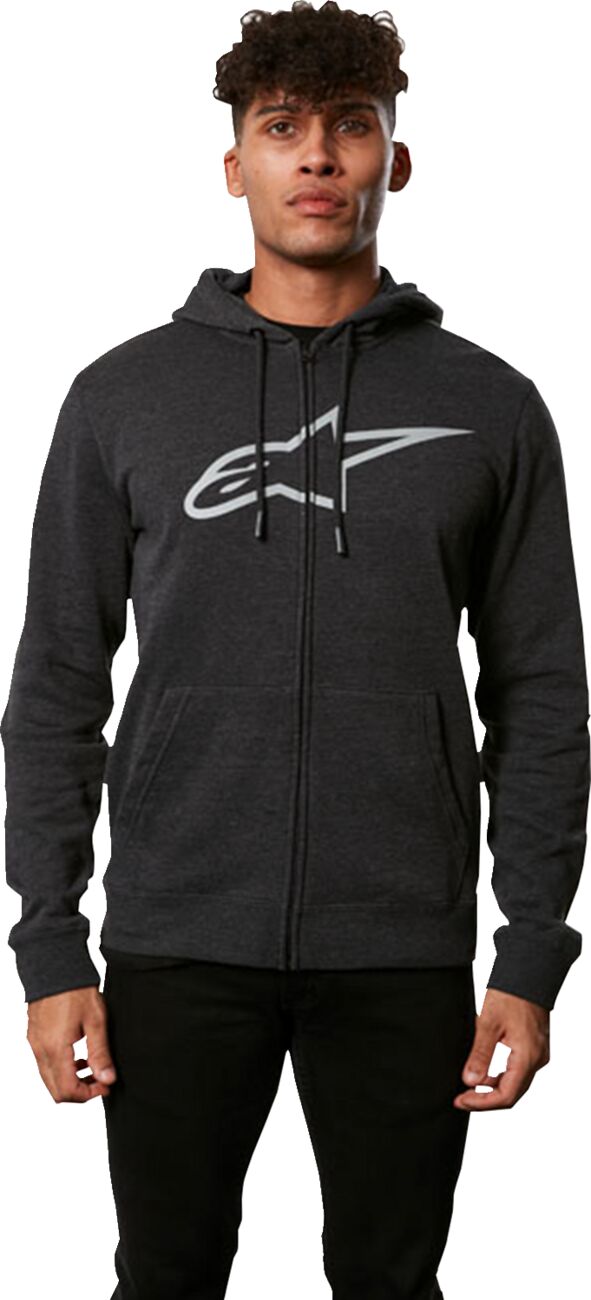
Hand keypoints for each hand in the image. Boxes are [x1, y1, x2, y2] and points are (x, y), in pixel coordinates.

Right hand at [26, 985, 116, 1102]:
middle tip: (100, 1080)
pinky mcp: (34, 1036)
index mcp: (55, 1049)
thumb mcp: (96, 1021)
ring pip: (49, 1078)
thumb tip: (108, 1079)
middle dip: (79, 1092)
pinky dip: (61, 1068)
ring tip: (92, 1067)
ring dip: (70, 1080)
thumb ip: (100, 1053)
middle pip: (56, 1090)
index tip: (105, 1086)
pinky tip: (77, 1055)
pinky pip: (44, 1064)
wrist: (56, 965)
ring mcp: (34, 1044)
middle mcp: (40, 1050)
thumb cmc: (76, 989)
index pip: (67, 1091)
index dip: (88, 1095)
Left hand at [453, 987, 549, 1110]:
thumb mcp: (488, 1023)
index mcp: (527, 1057)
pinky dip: (500, 1076)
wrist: (528, 974)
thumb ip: (480, 1054)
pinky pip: (518, 1071)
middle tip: (461, 1097)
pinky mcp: (534, 1048)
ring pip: (515, 1083)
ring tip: (468, 1086)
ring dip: (492, 1088)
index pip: (506, 1096)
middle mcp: (537, 1060)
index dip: (482, 1103)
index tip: (461, 1100)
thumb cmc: (510, 994)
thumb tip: (469, 1081)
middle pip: (512, 1093)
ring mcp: (538, 1055)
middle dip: (485, 1099)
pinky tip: (483, 1072)